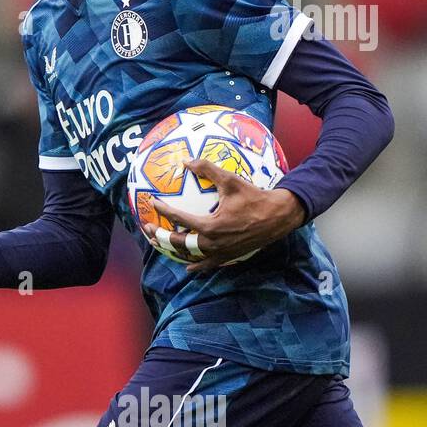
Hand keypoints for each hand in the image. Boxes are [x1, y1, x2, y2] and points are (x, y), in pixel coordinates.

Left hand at [151, 158, 305, 273]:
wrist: (278, 216)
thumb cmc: (254, 197)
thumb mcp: (230, 180)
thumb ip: (207, 169)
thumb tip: (186, 161)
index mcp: (210, 226)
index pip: (179, 219)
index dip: (164, 210)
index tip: (154, 203)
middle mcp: (212, 243)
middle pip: (178, 243)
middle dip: (160, 236)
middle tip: (148, 229)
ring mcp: (220, 253)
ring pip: (190, 255)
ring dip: (173, 250)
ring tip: (159, 244)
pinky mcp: (229, 257)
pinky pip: (208, 264)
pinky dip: (197, 265)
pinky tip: (188, 265)